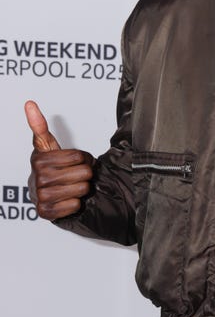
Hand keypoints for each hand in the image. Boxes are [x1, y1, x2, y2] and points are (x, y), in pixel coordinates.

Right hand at [25, 100, 93, 219]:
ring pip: (82, 190)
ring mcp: (41, 196)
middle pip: (84, 174)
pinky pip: (74, 206)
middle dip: (84, 174)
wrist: (43, 192)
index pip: (79, 156)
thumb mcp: (46, 146)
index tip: (72, 161)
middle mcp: (38, 178)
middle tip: (74, 176)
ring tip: (71, 186)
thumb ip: (39, 126)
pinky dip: (75, 204)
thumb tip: (29, 104)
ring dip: (81, 189)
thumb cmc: (49, 168)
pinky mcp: (46, 212)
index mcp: (39, 160)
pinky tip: (67, 199)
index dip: (82, 158)